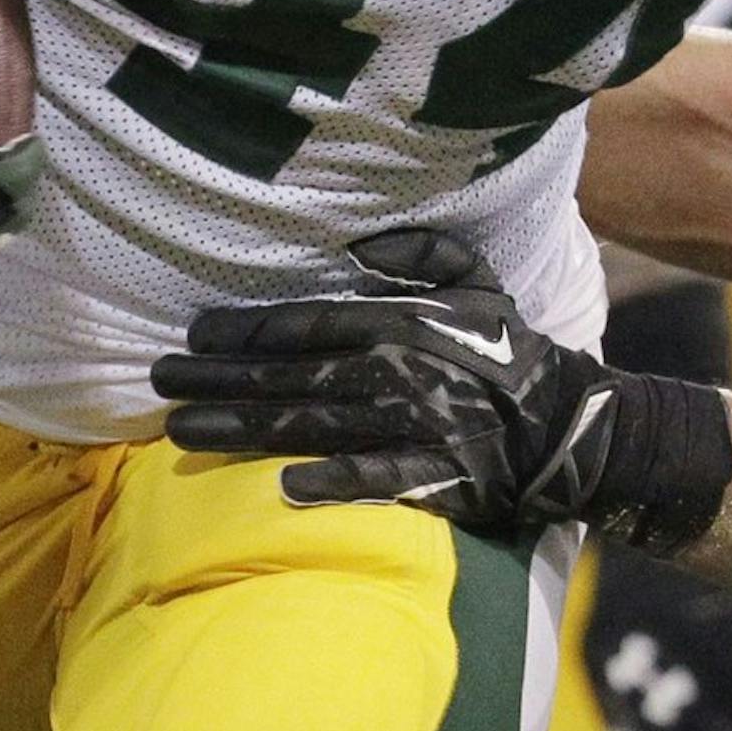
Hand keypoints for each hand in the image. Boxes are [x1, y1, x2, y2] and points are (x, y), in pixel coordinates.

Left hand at [153, 227, 731, 549]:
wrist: (574, 426)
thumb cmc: (512, 351)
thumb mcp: (482, 281)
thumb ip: (426, 252)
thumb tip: (364, 242)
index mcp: (405, 323)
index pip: (309, 324)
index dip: (246, 330)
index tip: (191, 335)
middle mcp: (403, 373)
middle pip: (294, 376)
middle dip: (221, 380)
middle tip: (158, 382)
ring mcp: (421, 428)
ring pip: (319, 426)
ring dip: (247, 429)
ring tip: (182, 431)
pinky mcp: (443, 480)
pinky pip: (384, 481)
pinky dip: (339, 483)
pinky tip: (286, 488)